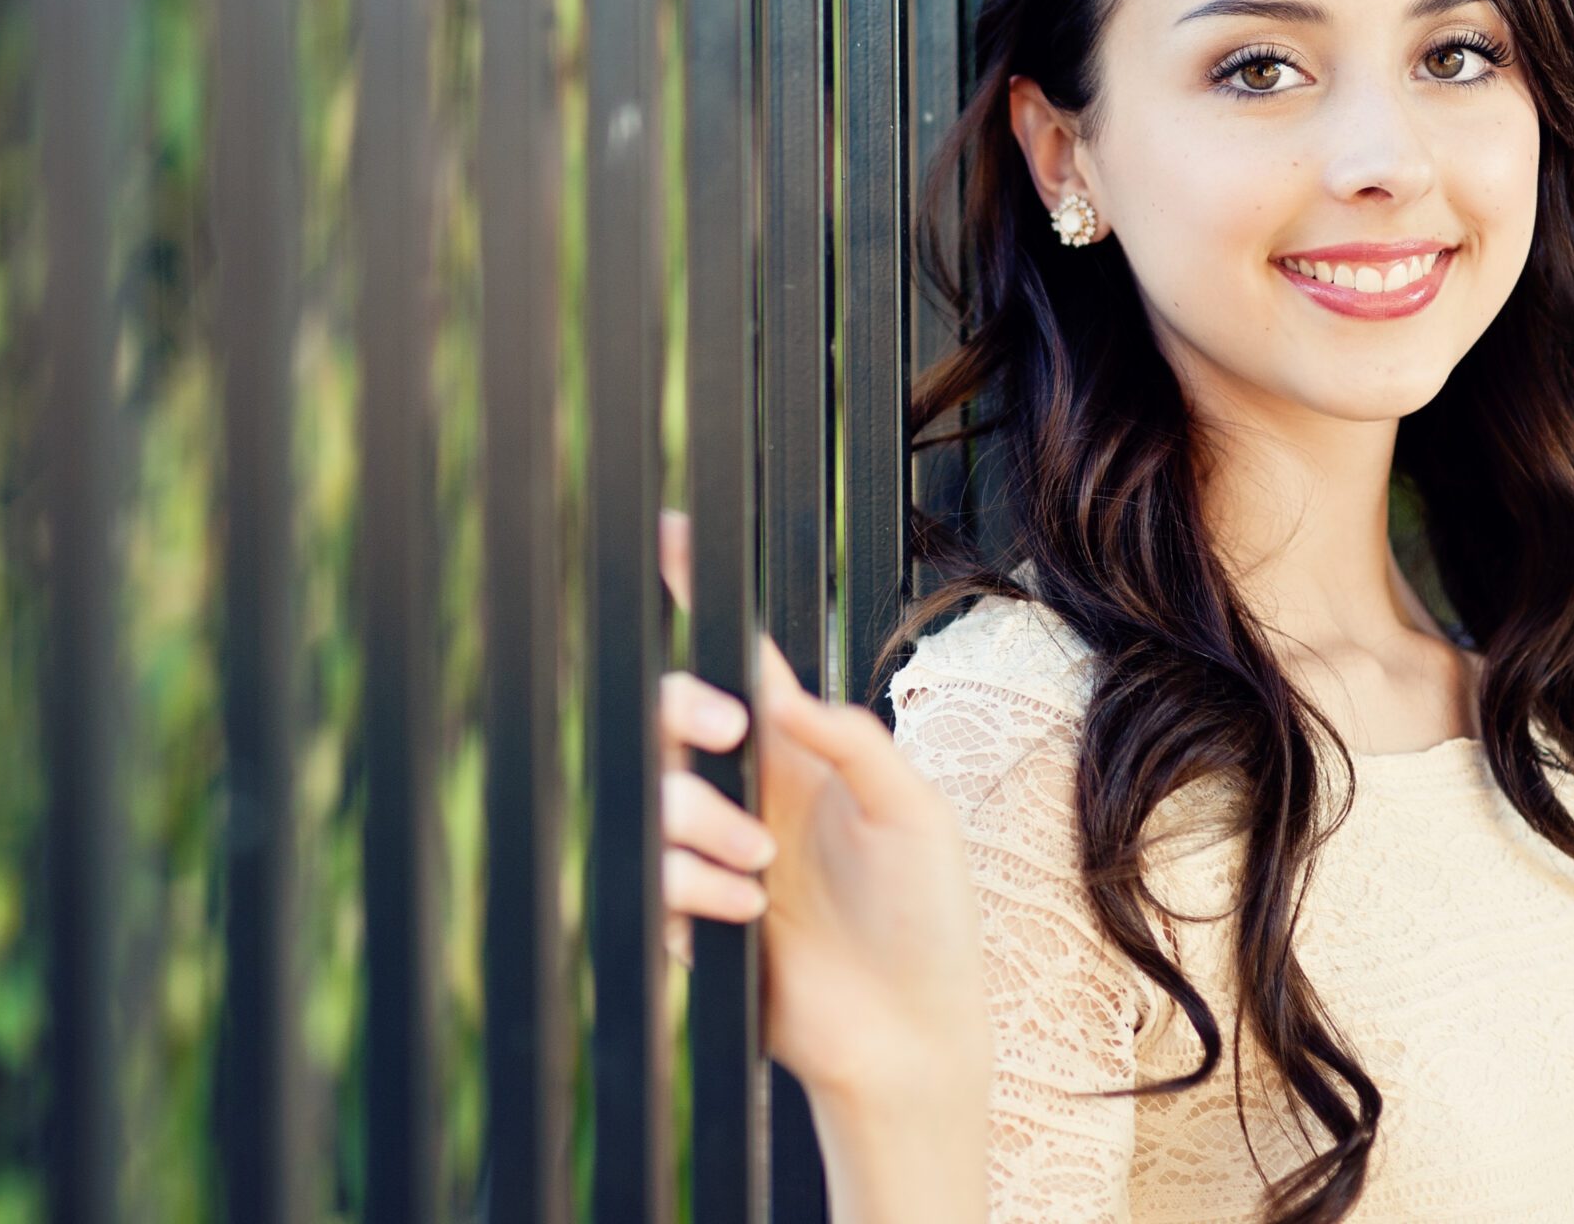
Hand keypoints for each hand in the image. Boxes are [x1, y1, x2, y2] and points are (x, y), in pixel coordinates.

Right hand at [654, 508, 991, 1116]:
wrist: (911, 1040)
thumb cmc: (930, 922)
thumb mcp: (918, 816)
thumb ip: (854, 742)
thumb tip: (778, 694)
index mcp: (800, 754)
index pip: (738, 658)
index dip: (699, 595)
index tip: (671, 532)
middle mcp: (748, 793)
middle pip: (668, 716)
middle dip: (683, 714)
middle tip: (733, 740)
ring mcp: (714, 856)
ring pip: (653, 802)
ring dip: (700, 832)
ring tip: (758, 883)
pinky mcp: (691, 920)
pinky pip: (644, 885)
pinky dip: (684, 902)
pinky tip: (735, 929)